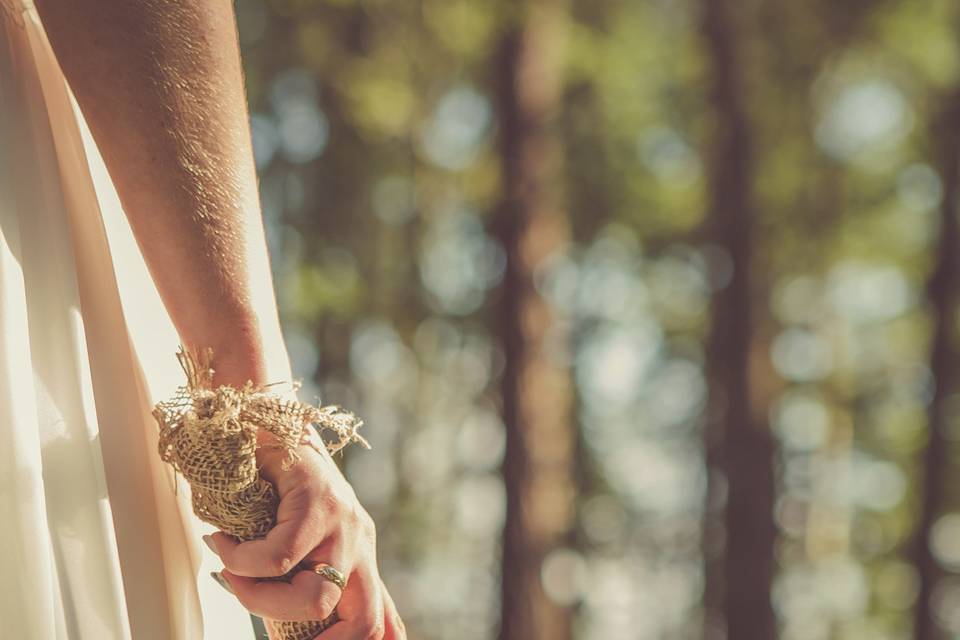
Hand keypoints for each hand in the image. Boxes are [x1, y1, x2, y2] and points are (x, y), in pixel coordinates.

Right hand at [208, 437, 405, 638]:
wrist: (267, 419)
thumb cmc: (274, 479)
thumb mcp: (293, 535)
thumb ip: (298, 573)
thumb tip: (279, 614)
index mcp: (357, 557)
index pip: (382, 620)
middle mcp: (359, 543)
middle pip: (362, 623)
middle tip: (269, 628)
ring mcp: (345, 523)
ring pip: (316, 596)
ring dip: (263, 599)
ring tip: (233, 576)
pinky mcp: (321, 502)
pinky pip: (279, 556)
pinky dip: (242, 561)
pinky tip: (223, 544)